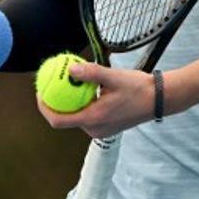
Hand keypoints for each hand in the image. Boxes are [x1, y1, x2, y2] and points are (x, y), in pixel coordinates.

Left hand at [37, 61, 156, 138]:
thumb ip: (91, 73)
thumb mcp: (113, 77)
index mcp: (93, 119)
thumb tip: (71, 69)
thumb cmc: (138, 88)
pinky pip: (86, 115)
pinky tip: (82, 88)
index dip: (44, 108)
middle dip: (55, 102)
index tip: (40, 92)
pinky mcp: (106, 127)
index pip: (58, 120)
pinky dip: (81, 103)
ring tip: (65, 82)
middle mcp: (95, 129)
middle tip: (50, 83)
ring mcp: (100, 130)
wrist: (159, 99)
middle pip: (65, 119)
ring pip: (76, 116)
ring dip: (69, 102)